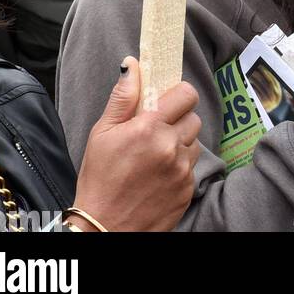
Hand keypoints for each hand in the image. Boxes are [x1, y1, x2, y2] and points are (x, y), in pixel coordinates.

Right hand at [73, 57, 201, 231]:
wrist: (103, 230)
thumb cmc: (98, 180)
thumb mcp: (102, 134)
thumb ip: (122, 97)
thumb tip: (132, 64)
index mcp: (149, 128)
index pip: (186, 94)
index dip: (177, 95)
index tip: (166, 103)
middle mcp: (170, 147)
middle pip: (193, 117)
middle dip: (177, 120)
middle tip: (156, 132)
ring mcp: (182, 170)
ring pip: (195, 142)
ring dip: (180, 144)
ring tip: (156, 156)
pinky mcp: (188, 190)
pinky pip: (192, 167)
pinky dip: (180, 168)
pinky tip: (159, 176)